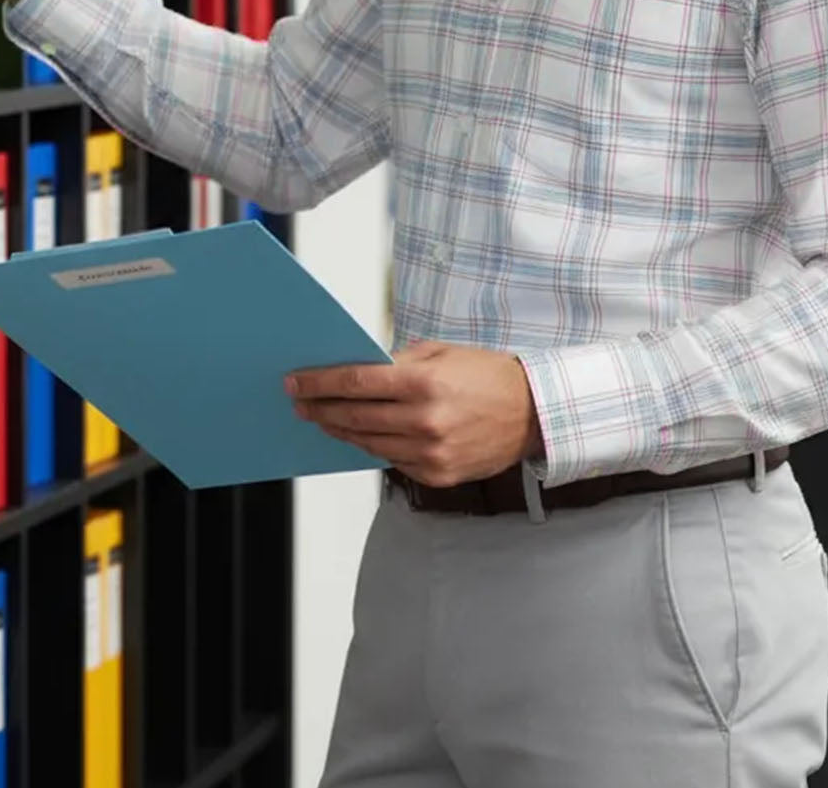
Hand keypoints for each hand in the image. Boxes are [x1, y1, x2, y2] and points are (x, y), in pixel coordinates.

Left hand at [286, 341, 543, 486]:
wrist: (532, 413)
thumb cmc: (486, 375)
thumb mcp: (442, 353)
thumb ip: (398, 362)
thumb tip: (355, 371)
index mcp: (424, 382)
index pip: (356, 383)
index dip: (320, 383)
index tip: (296, 382)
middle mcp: (424, 420)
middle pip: (354, 416)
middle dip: (321, 408)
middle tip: (299, 402)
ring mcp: (430, 453)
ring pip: (367, 443)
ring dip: (340, 430)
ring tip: (323, 419)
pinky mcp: (437, 475)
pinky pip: (392, 461)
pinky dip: (373, 446)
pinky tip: (358, 436)